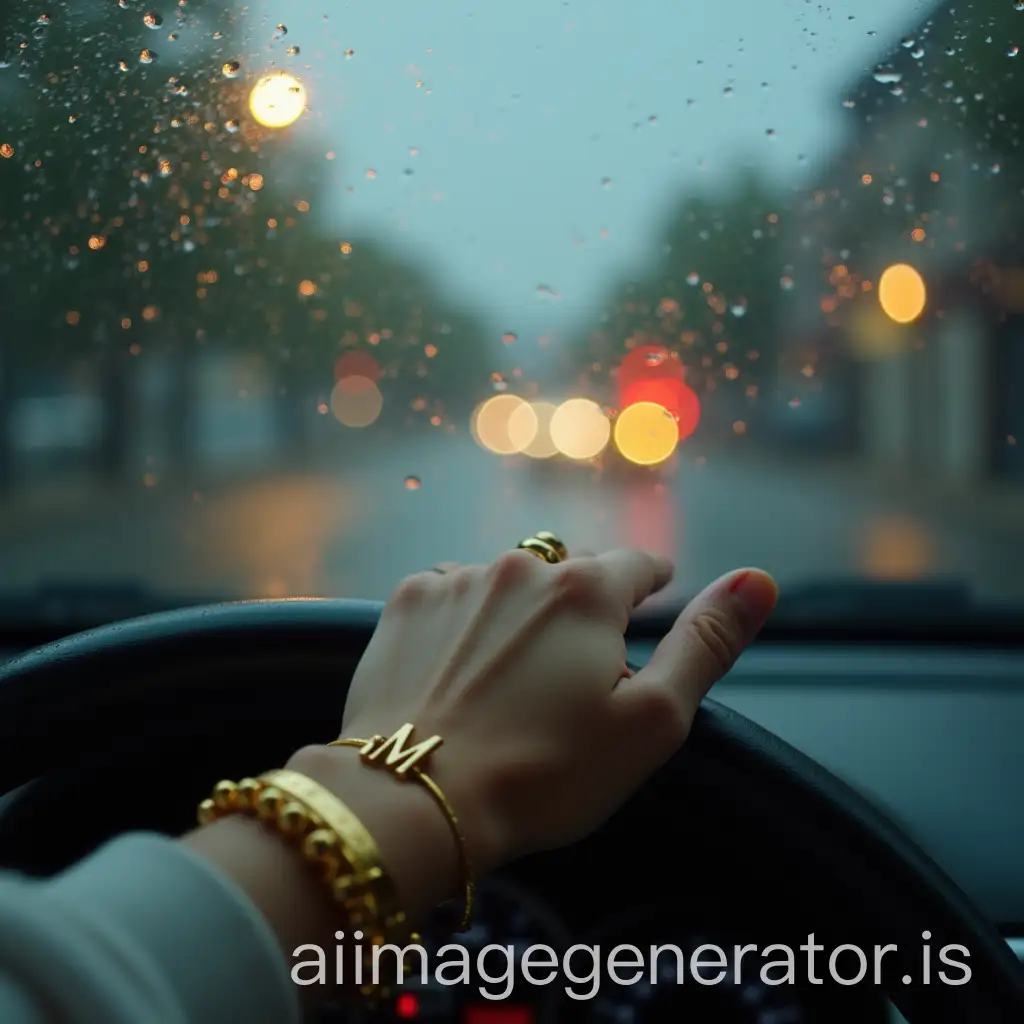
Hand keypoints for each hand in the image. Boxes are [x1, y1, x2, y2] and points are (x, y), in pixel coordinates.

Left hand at [294, 548, 777, 884]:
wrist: (414, 798)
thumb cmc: (546, 772)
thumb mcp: (651, 720)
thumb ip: (706, 642)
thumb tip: (758, 580)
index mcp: (587, 590)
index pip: (637, 565)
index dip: (651, 581)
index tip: (653, 592)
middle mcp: (520, 567)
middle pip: (570, 567)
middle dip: (584, 600)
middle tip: (579, 656)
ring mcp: (456, 580)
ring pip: (507, 579)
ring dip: (520, 607)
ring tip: (514, 667)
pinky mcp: (405, 603)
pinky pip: (450, 591)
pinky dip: (466, 617)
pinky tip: (462, 662)